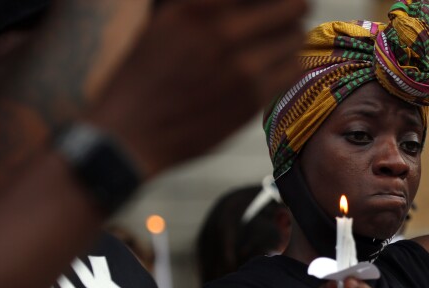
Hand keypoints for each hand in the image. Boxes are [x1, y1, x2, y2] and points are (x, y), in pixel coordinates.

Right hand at [89, 0, 308, 176]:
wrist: (132, 133)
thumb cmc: (144, 76)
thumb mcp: (165, 23)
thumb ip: (208, 6)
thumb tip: (244, 5)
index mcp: (196, 7)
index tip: (270, 4)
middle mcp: (222, 33)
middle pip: (291, 7)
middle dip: (292, 9)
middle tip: (288, 14)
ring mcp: (241, 69)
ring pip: (297, 40)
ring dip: (293, 37)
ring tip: (281, 42)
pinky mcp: (252, 99)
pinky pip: (294, 71)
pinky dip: (291, 65)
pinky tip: (278, 66)